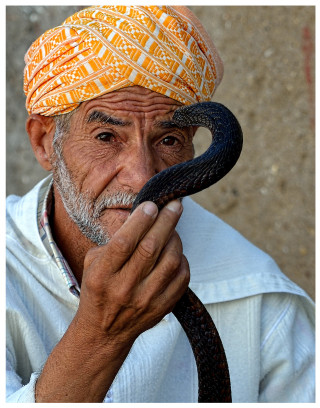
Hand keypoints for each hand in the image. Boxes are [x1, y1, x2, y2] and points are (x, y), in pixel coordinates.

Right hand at [76, 199, 189, 346]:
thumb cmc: (98, 289)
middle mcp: (124, 288)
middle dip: (166, 222)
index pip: (124, 242)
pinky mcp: (162, 308)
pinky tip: (175, 252)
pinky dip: (182, 260)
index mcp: (103, 275)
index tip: (152, 205)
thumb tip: (141, 218)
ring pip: (170, 262)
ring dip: (175, 239)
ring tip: (173, 228)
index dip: (141, 221)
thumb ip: (113, 241)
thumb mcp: (93, 263)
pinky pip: (181, 278)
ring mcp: (145, 300)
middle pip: (150, 248)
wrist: (104, 331)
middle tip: (175, 205)